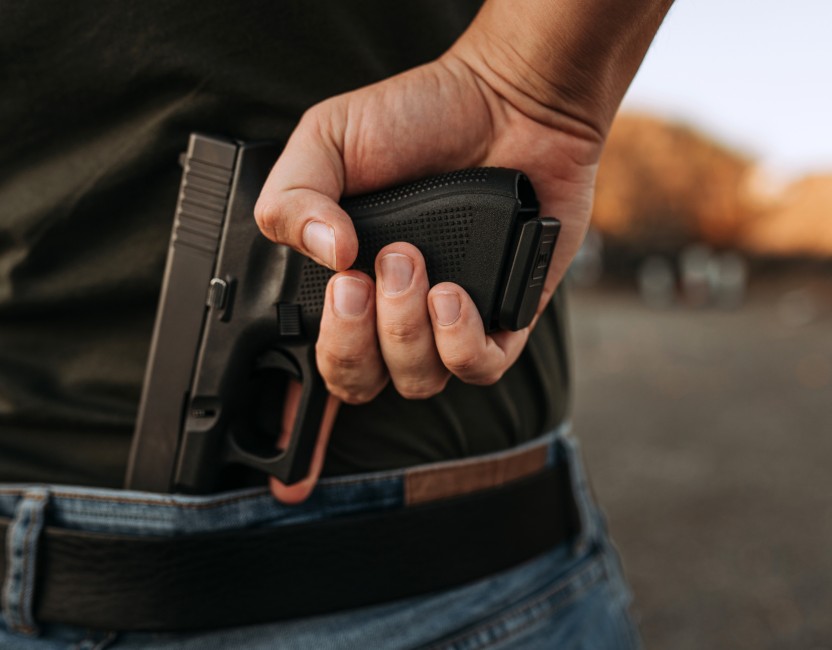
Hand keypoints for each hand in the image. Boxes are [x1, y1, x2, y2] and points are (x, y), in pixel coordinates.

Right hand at [257, 0, 670, 502]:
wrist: (509, 102)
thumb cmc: (419, 117)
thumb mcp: (329, 140)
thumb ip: (295, 197)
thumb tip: (324, 259)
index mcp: (345, 281)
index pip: (311, 367)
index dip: (295, 424)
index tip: (286, 473)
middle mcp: (394, 312)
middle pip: (355, 385)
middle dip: (348, 344)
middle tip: (361, 279)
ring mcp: (449, 320)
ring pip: (415, 381)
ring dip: (404, 328)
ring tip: (413, 262)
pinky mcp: (504, 319)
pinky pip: (475, 368)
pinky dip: (456, 340)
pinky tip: (451, 293)